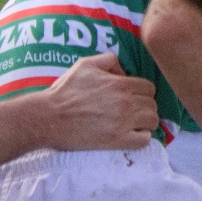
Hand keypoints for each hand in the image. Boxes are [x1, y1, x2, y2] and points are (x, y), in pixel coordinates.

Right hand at [42, 53, 156, 149]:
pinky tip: (132, 135)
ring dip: (146, 122)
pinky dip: (142, 138)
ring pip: (152, 121)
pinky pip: (144, 140)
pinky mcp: (117, 140)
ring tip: (135, 124)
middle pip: (152, 105)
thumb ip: (109, 60)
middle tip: (133, 112)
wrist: (48, 117)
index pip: (149, 88)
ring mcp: (123, 122)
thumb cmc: (65, 91)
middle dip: (145, 107)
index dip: (142, 93)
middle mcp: (126, 102)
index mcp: (120, 84)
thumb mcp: (86, 65)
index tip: (134, 98)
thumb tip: (123, 71)